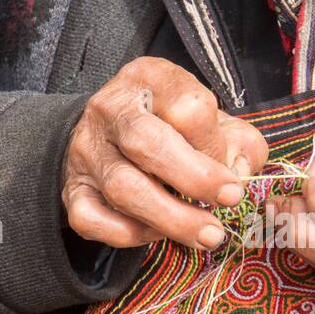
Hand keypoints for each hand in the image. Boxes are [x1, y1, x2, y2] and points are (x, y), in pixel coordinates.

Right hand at [62, 57, 268, 249]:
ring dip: (172, 218)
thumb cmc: (176, 130)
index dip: (214, 146)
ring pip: (123, 187)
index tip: (229, 171)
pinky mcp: (73, 189)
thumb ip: (241, 143)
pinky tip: (158, 234)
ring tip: (207, 235)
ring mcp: (87, 150)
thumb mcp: (215, 121)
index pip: (188, 108)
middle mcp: (111, 109)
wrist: (111, 136)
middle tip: (229, 202)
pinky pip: (93, 219)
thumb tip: (238, 172)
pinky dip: (131, 234)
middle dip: (195, 179)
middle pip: (147, 142)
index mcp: (151, 78)